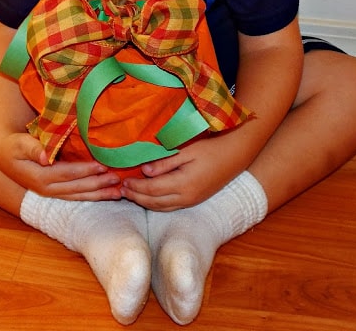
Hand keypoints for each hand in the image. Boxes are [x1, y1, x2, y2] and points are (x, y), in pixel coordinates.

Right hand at [0, 131, 121, 200]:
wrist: (4, 156)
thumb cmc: (14, 146)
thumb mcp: (19, 144)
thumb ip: (33, 148)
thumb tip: (45, 156)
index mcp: (39, 177)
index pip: (68, 174)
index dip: (86, 171)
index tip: (103, 166)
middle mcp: (47, 189)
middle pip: (77, 188)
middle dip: (98, 185)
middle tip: (118, 179)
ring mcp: (52, 192)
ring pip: (79, 195)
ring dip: (99, 194)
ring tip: (118, 192)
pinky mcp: (57, 191)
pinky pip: (77, 195)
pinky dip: (92, 195)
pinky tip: (106, 193)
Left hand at [120, 135, 243, 210]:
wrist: (235, 155)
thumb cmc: (211, 147)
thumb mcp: (187, 150)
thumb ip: (165, 162)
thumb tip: (144, 170)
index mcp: (184, 183)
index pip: (152, 189)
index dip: (136, 186)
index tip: (123, 180)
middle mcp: (186, 197)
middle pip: (154, 202)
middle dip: (136, 196)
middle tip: (121, 190)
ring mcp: (191, 201)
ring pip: (162, 207)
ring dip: (144, 202)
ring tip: (130, 195)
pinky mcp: (195, 200)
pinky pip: (170, 207)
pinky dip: (156, 204)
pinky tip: (148, 197)